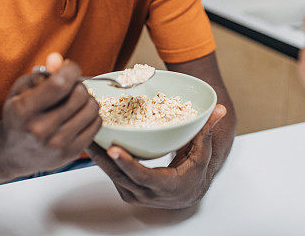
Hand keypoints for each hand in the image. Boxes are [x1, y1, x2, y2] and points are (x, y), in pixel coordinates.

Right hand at [0, 52, 100, 178]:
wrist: (12, 154)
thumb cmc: (18, 116)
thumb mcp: (21, 90)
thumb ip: (41, 72)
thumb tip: (59, 60)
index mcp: (23, 110)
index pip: (60, 83)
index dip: (70, 69)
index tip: (69, 68)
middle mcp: (41, 129)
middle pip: (80, 94)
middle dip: (77, 85)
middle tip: (69, 88)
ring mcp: (58, 144)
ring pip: (92, 108)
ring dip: (87, 99)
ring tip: (74, 101)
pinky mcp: (72, 152)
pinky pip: (97, 123)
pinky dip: (91, 114)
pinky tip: (78, 115)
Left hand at [87, 105, 226, 208]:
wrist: (187, 194)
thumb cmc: (194, 171)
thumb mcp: (203, 152)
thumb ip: (207, 130)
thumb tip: (219, 109)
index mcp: (166, 186)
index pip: (142, 176)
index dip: (127, 163)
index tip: (112, 149)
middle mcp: (146, 194)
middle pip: (119, 175)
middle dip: (102, 156)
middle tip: (90, 135)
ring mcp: (133, 194)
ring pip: (110, 175)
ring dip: (96, 157)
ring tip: (85, 135)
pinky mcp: (125, 190)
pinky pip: (110, 174)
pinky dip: (101, 160)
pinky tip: (92, 143)